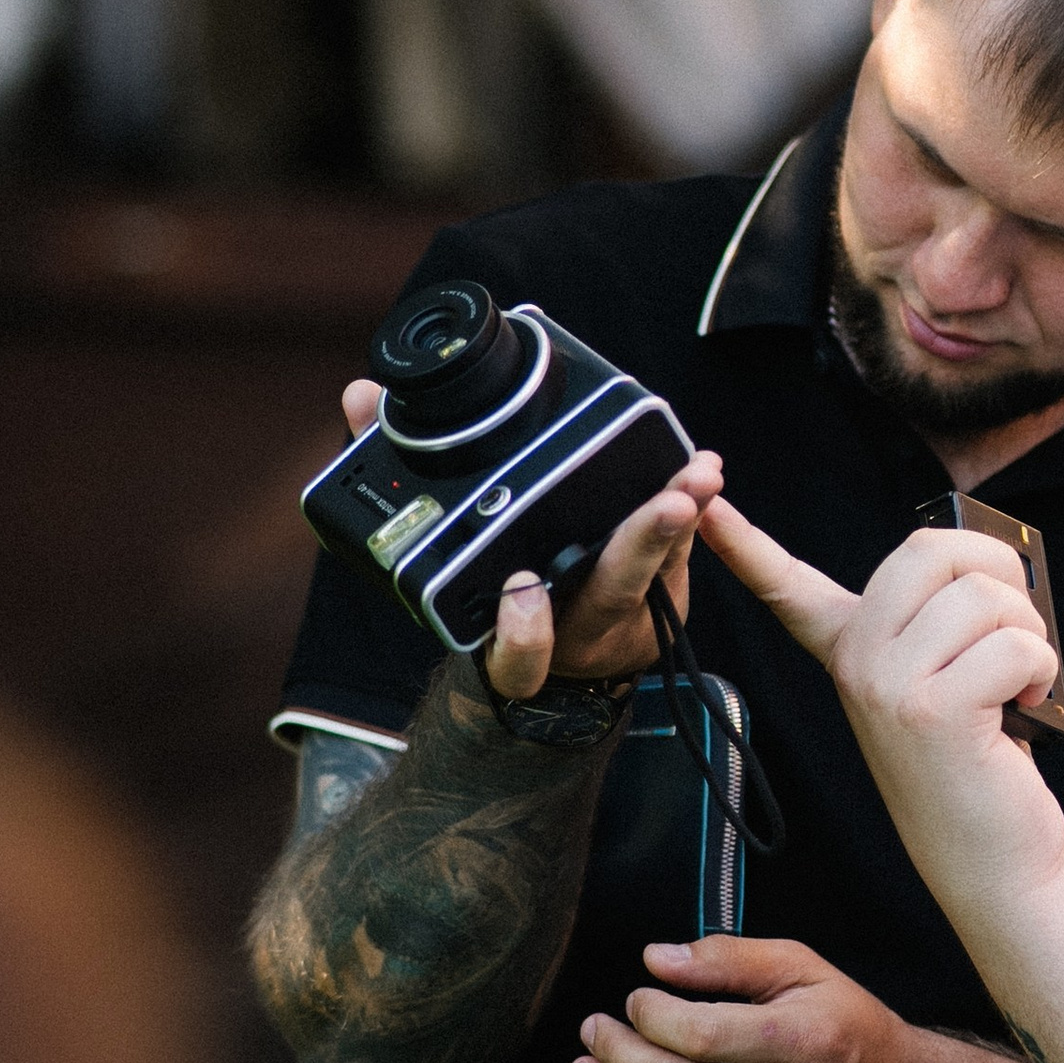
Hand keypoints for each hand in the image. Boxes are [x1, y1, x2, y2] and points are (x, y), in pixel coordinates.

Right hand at [339, 376, 724, 696]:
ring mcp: (622, 620)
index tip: (522, 594)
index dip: (522, 636)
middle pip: (606, 599)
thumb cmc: (490, 592)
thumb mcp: (433, 556)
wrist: (557, 665)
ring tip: (700, 471)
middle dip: (638, 549)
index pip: (515, 661)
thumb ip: (390, 473)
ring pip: (656, 576)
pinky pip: (681, 554)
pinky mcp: (661, 596)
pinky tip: (703, 470)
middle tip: (671, 502)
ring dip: (682, 518)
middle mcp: (570, 637)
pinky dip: (694, 510)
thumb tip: (360, 397)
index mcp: (508, 639)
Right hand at [699, 500, 1063, 910]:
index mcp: (850, 648)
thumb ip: (951, 612)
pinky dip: (1041, 668)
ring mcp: (883, 685)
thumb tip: (998, 554)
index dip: (743, 541)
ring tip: (1020, 682)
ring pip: (985, 596)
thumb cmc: (982, 760)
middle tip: (1014, 628)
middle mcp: (854, 662)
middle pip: (932, 548)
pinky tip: (1025, 707)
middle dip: (1000, 572)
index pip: (786, 584)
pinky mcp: (930, 710)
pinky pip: (1014, 643)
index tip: (706, 507)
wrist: (991, 863)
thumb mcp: (951, 670)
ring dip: (1031, 633)